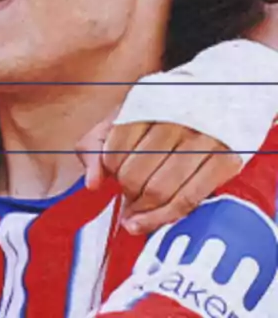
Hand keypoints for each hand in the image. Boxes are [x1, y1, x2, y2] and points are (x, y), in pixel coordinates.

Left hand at [77, 118, 242, 233]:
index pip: (114, 152)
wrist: (218, 97)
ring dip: (143, 209)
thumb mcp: (122, 115)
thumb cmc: (161, 112)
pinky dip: (165, 216)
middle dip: (127, 193)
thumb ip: (95, 144)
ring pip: (161, 191)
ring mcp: (202, 141)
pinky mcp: (225, 162)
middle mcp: (174, 122)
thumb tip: (92, 184)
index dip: (110, 170)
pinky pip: (188, 199)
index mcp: (144, 106)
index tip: (113, 175)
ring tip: (136, 212)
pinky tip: (149, 221)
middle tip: (128, 197)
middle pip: (136, 176)